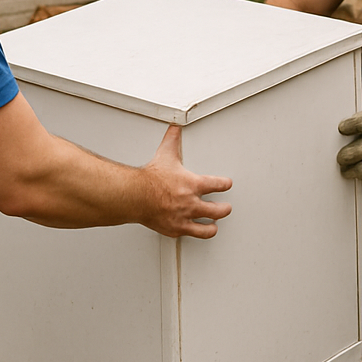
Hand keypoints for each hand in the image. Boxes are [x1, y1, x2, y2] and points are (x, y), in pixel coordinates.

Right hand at [138, 124, 233, 238]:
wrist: (135, 196)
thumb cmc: (149, 179)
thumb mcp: (165, 154)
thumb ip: (172, 140)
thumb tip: (174, 127)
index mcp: (193, 184)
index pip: (218, 185)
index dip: (225, 184)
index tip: (227, 184)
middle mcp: (192, 203)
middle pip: (218, 210)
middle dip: (224, 209)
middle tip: (226, 208)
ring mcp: (184, 218)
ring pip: (207, 228)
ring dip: (213, 226)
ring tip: (214, 225)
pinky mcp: (174, 229)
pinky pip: (189, 234)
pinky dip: (194, 233)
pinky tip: (194, 232)